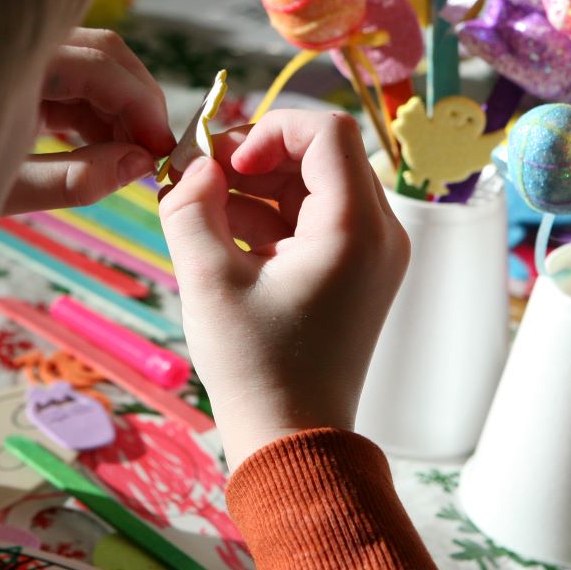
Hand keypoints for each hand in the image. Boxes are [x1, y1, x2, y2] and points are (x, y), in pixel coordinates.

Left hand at [4, 28, 174, 213]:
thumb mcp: (7, 189)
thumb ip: (74, 179)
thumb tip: (139, 164)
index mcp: (11, 65)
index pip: (99, 64)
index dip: (141, 105)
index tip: (163, 151)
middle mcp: (19, 48)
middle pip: (101, 52)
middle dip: (138, 100)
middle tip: (154, 152)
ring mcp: (19, 59)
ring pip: (91, 66)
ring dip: (120, 109)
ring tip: (131, 157)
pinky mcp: (17, 76)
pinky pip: (71, 82)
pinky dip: (95, 113)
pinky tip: (104, 149)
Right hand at [158, 109, 409, 469]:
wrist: (293, 438)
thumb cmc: (255, 365)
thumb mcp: (207, 279)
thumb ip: (190, 206)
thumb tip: (193, 166)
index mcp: (356, 227)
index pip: (325, 131)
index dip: (268, 131)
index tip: (224, 164)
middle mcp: (380, 233)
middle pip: (320, 156)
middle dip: (255, 159)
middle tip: (199, 180)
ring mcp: (372, 255)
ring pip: (314, 187)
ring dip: (257, 188)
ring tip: (201, 213)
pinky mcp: (356, 274)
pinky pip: (315, 222)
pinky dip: (271, 219)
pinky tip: (222, 237)